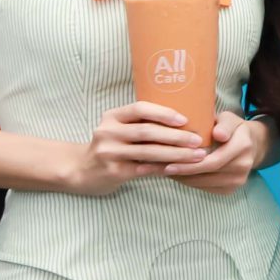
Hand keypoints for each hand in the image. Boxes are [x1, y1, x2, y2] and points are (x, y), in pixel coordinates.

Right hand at [64, 102, 207, 194]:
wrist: (80, 170)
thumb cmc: (111, 146)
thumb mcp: (119, 129)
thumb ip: (141, 123)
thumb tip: (185, 121)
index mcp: (112, 116)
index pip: (140, 108)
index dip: (163, 113)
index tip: (185, 119)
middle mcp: (108, 132)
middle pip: (148, 131)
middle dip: (177, 136)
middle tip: (198, 140)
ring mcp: (109, 152)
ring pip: (149, 152)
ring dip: (177, 154)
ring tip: (197, 156)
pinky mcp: (113, 171)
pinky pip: (145, 169)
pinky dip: (165, 168)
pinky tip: (181, 168)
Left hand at [163, 111, 267, 194]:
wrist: (253, 144)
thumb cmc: (233, 128)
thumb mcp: (229, 119)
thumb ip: (224, 124)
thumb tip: (218, 134)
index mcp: (243, 146)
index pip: (213, 161)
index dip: (190, 165)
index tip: (168, 164)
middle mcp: (244, 166)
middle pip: (207, 174)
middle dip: (181, 173)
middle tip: (158, 169)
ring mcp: (238, 180)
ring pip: (204, 183)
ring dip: (182, 178)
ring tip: (162, 171)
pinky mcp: (232, 189)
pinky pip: (206, 188)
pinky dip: (190, 182)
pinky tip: (177, 175)